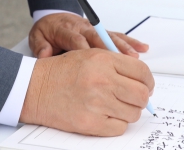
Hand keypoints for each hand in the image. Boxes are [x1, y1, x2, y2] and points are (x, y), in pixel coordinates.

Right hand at [19, 49, 154, 135]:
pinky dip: (116, 124)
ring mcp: (96, 103)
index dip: (148, 81)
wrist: (35, 88)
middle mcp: (102, 80)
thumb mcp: (90, 55)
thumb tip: (142, 79)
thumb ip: (116, 64)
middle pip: (141, 95)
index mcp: (104, 60)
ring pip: (133, 113)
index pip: (142, 72)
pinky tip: (106, 116)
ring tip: (115, 106)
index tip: (146, 85)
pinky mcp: (90, 123)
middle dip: (142, 98)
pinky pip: (119, 128)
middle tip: (134, 99)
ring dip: (128, 112)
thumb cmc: (61, 71)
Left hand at [29, 12, 148, 58]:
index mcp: (66, 30)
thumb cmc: (47, 31)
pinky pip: (118, 35)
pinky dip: (130, 41)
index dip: (84, 50)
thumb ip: (40, 46)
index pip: (76, 39)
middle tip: (122, 61)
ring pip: (111, 36)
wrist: (53, 16)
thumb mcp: (37, 37)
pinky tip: (143, 48)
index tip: (92, 62)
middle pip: (97, 38)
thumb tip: (45, 55)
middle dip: (110, 49)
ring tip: (136, 57)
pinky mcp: (102, 31)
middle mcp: (83, 27)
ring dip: (124, 47)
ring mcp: (94, 28)